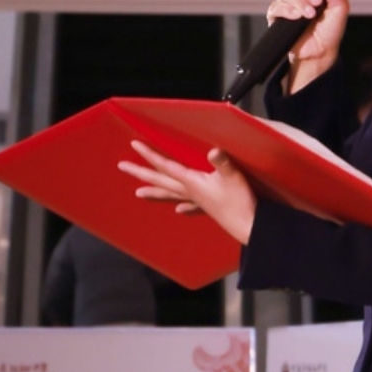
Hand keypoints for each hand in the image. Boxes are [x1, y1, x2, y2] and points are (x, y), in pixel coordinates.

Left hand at [118, 140, 256, 244]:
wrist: (249, 226)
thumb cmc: (240, 201)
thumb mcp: (233, 177)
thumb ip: (222, 162)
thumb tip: (213, 150)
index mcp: (192, 182)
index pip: (166, 166)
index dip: (150, 155)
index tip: (134, 145)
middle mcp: (190, 192)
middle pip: (160, 181)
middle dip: (141, 173)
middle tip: (122, 166)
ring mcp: (198, 202)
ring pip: (170, 195)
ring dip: (154, 192)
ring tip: (138, 192)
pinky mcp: (209, 208)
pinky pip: (191, 206)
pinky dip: (183, 207)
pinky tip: (179, 210)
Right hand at [267, 0, 349, 91]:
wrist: (320, 53)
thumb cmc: (329, 32)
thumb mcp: (341, 8)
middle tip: (317, 1)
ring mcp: (288, 2)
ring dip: (299, 1)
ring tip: (309, 14)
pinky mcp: (277, 15)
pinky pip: (276, 5)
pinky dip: (287, 10)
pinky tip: (297, 18)